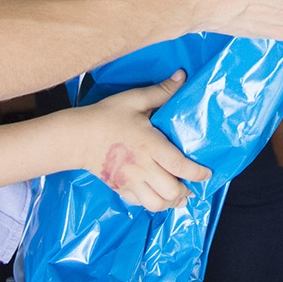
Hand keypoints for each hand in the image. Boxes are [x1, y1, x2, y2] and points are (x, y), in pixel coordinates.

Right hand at [73, 71, 211, 210]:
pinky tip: (157, 196)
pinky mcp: (119, 188)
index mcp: (150, 145)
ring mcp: (130, 181)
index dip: (197, 173)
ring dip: (171, 203)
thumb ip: (161, 92)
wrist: (76, 137)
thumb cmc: (106, 116)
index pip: (179, 165)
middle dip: (186, 192)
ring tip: (178, 197)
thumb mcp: (134, 99)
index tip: (206, 173)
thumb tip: (182, 77)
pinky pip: (139, 204)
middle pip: (171, 191)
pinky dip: (152, 204)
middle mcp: (142, 167)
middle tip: (192, 186)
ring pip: (157, 204)